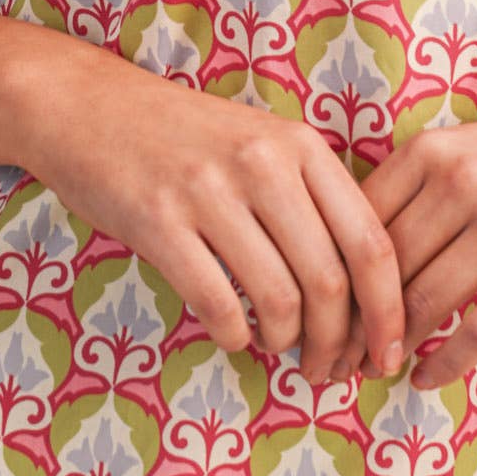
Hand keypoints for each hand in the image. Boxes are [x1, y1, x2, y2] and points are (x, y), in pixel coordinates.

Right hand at [15, 40, 408, 385]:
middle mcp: (262, 163)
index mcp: (299, 144)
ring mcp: (208, 191)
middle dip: (340, 345)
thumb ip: (311, 199)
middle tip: (331, 371)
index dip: (389, 311)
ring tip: (280, 350)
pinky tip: (232, 334)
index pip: (371, 241)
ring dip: (288, 345)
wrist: (87, 104)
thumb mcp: (261, 143)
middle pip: (332, 282)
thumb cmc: (184, 136)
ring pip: (280, 300)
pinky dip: (234, 336)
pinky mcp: (158, 221)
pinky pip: (218, 304)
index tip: (387, 354)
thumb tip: (366, 293)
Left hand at [349, 93, 476, 389]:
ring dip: (396, 345)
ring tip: (378, 370)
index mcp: (434, 150)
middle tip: (336, 357)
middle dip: (357, 319)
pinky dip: (446, 360)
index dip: (333, 274)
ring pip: (428, 299)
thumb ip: (415, 189)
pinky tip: (427, 379)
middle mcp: (465, 180)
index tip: (316, 311)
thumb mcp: (470, 151)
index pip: (360, 222)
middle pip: (386, 266)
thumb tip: (345, 250)